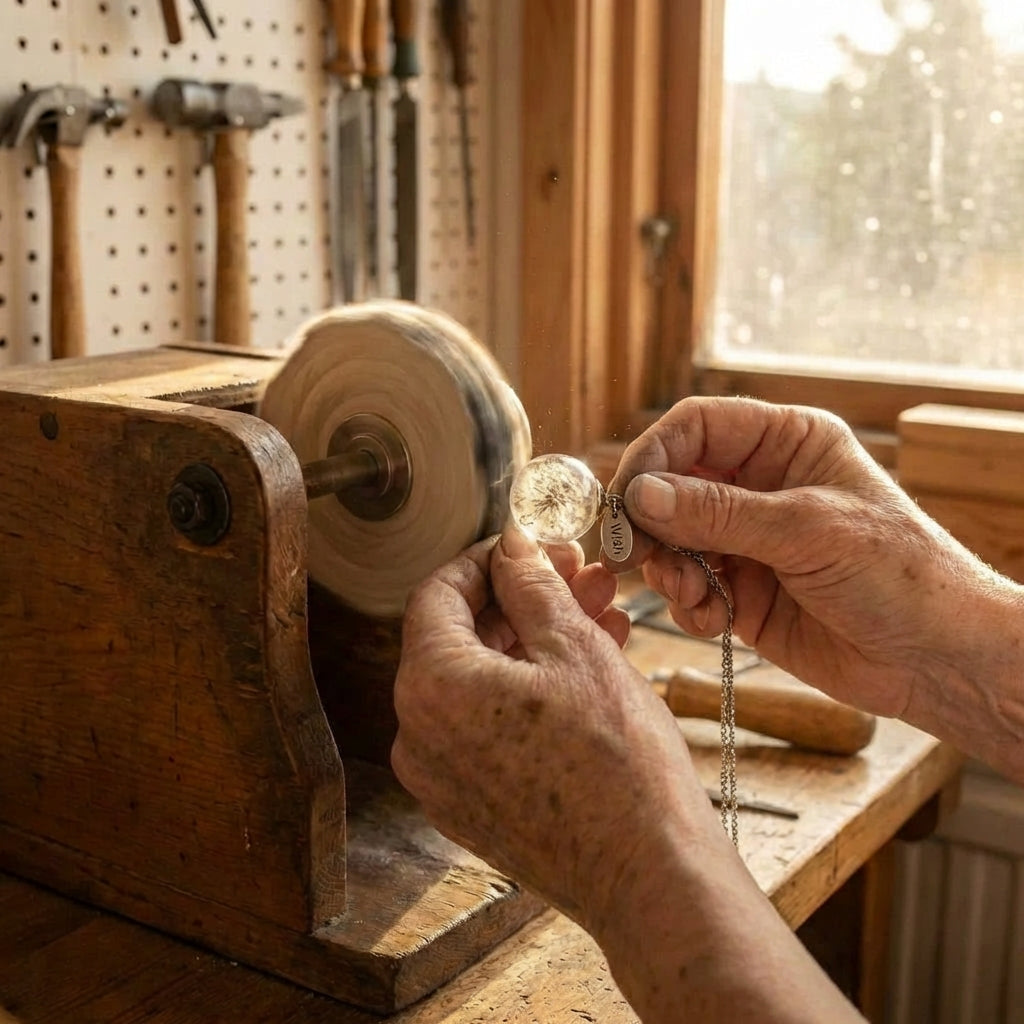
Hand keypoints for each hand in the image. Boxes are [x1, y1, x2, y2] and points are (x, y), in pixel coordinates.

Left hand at [391, 528, 720, 929]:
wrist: (650, 877)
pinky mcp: (471, 808)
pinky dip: (529, 691)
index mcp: (430, 687)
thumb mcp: (577, 648)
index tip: (530, 546)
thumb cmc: (619, 763)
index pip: (437, 593)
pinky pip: (488, 727)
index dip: (487, 560)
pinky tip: (588, 669)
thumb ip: (531, 584)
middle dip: (523, 599)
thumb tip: (510, 545)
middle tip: (578, 576)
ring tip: (601, 616)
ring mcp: (441, 779)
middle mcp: (418, 737)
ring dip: (536, 642)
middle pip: (460, 637)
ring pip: (480, 682)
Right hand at [607, 396, 999, 719]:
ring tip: (691, 593)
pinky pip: (686, 588)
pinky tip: (715, 620)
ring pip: (670, 540)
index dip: (653, 456)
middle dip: (650, 521)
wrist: (935, 659)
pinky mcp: (740, 592)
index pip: (696, 427)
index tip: (626, 499)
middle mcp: (759, 486)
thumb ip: (718, 512)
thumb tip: (640, 494)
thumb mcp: (807, 531)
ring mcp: (747, 541)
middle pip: (671, 484)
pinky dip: (687, 605)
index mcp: (786, 444)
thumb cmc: (899, 575)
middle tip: (631, 555)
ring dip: (667, 568)